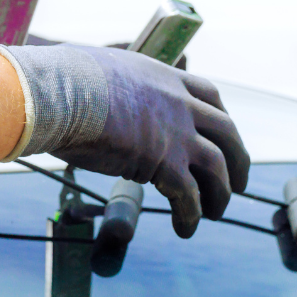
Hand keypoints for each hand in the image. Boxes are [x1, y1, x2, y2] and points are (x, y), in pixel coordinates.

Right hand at [0, 44, 249, 236]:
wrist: (58, 94)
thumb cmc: (62, 81)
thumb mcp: (99, 68)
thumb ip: (110, 81)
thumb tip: (87, 85)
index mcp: (165, 77)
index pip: (209, 95)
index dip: (221, 119)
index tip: (224, 137)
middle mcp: (179, 103)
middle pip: (227, 132)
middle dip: (238, 160)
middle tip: (238, 183)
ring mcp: (176, 132)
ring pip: (217, 167)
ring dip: (220, 193)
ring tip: (215, 213)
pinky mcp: (164, 162)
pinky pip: (189, 195)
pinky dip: (191, 214)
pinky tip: (185, 229)